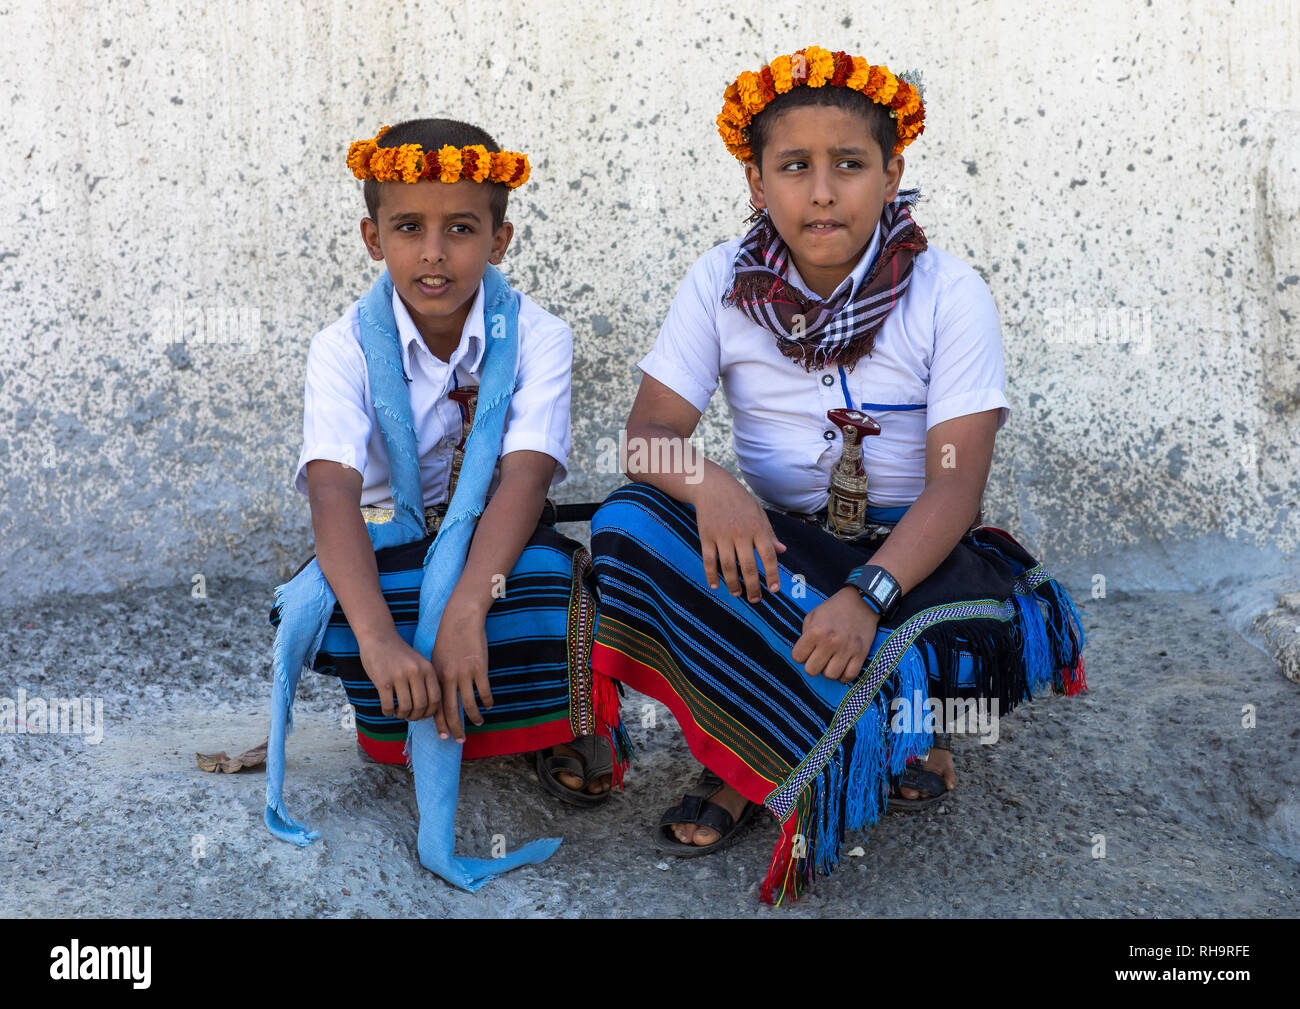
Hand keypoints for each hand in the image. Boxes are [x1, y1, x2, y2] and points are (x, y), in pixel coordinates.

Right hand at [357, 631, 440, 720]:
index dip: (430, 712)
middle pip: (421, 705)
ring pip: (405, 707)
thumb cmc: (399, 654)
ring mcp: (399, 676)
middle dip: (415, 716)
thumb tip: (428, 712)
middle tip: (409, 716)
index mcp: (427, 668)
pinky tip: (387, 709)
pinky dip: (388, 712)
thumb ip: (425, 682)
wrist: (378, 636)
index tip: (423, 715)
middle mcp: (415, 672)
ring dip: (401, 715)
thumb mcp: (419, 663)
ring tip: (398, 713)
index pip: (436, 698)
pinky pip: (388, 705)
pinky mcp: (383, 680)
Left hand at [430, 599, 492, 742]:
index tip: (443, 736)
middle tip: (460, 740)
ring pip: (469, 704)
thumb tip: (438, 697)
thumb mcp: (436, 659)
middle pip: (451, 711)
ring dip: (474, 716)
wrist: (461, 619)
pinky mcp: (480, 668)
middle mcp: (449, 678)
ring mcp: (465, 673)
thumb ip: (438, 678)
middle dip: (455, 728)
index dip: (440, 724)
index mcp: (436, 677)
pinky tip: (488, 705)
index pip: (436, 707)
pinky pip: (484, 691)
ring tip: (479, 722)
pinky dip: (487, 701)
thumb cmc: (448, 638)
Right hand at [693, 470, 786, 602]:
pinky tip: (716, 585)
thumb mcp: (759, 513)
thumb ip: (769, 533)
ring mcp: (722, 535)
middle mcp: (741, 533)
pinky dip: (712, 575)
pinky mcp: (706, 536)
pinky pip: (709, 560)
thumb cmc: (739, 501)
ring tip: (737, 594)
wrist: (712, 486)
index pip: (768, 556)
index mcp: (757, 528)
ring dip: (733, 584)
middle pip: (749, 566)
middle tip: (755, 599)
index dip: (772, 574)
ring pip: (728, 566)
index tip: (773, 590)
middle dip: (753, 587)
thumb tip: (782, 551)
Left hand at [792, 588, 879, 682]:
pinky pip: (850, 676)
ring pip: (830, 676)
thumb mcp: (813, 615)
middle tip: (818, 658)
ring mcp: (846, 649)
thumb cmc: (834, 609)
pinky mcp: (861, 654)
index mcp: (815, 631)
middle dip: (812, 665)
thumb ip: (805, 634)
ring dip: (828, 671)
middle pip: (812, 670)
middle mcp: (830, 642)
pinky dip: (844, 675)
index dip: (800, 655)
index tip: (806, 651)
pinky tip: (842, 667)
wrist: (861, 602)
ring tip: (831, 662)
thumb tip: (804, 653)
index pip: (797, 657)